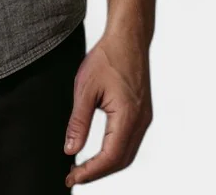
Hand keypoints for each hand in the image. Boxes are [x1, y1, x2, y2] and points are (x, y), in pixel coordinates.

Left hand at [63, 27, 152, 186]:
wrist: (128, 38)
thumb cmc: (107, 57)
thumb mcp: (85, 88)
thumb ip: (78, 122)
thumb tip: (70, 149)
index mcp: (128, 117)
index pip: (109, 157)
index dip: (90, 171)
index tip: (71, 177)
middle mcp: (141, 122)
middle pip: (120, 161)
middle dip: (97, 172)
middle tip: (74, 175)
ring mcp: (144, 118)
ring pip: (126, 154)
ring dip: (106, 165)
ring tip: (83, 167)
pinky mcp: (142, 114)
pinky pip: (130, 142)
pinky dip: (114, 152)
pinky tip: (99, 152)